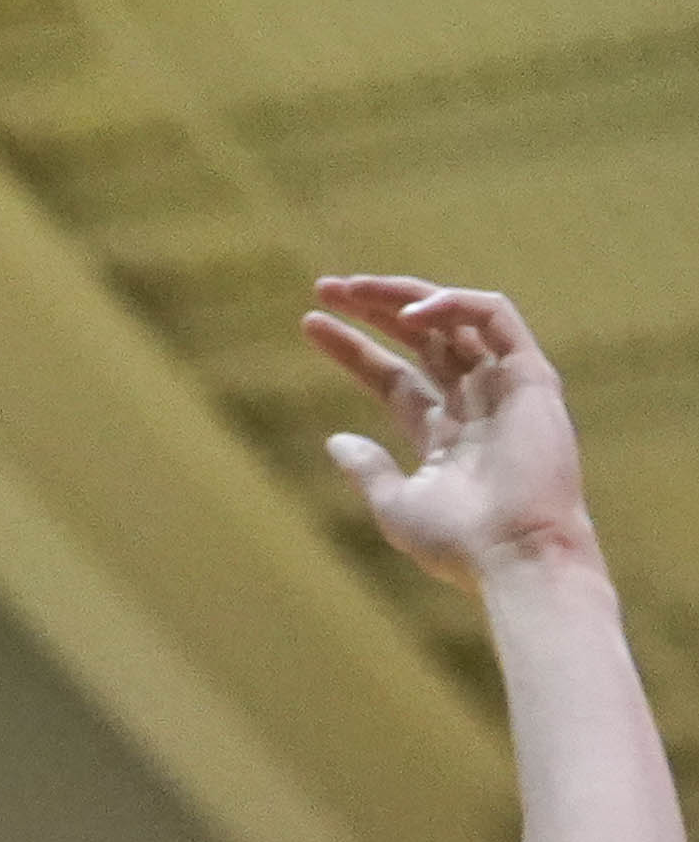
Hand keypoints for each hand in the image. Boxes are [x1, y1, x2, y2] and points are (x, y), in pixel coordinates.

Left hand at [309, 276, 591, 579]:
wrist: (514, 555)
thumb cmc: (458, 543)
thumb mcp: (395, 504)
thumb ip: (368, 468)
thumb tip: (335, 439)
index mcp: (443, 433)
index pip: (393, 377)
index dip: (353, 349)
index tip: (309, 323)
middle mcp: (475, 403)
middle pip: (421, 339)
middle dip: (375, 309)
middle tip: (326, 287)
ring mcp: (505, 387)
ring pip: (456, 318)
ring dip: (405, 295)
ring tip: (353, 288)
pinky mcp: (532, 376)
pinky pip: (497, 318)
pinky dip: (456, 303)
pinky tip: (410, 311)